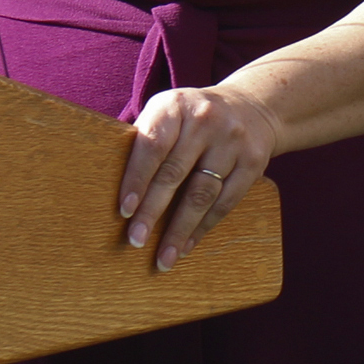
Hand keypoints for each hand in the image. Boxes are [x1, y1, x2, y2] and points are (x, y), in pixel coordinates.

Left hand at [119, 84, 277, 271]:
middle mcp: (205, 121)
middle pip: (174, 173)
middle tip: (135, 240)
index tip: (123, 211)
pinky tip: (187, 245)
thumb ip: (146, 140)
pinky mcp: (252, 162)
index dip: (136, 179)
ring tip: (164, 257)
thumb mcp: (169, 113)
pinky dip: (204, 227)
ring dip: (180, 230)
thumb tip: (110, 185)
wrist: (253, 106)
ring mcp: (232, 142)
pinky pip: (225, 202)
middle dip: (152, 211)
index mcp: (175, 107)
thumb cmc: (193, 117)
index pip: (152, 145)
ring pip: (202, 194)